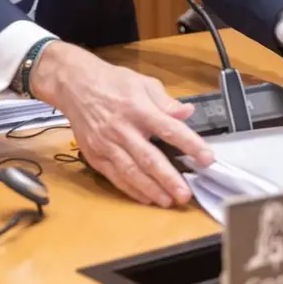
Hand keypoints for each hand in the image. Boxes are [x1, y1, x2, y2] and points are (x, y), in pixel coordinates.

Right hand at [31, 41, 213, 207]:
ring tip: (168, 201)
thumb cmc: (113, 82)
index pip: (169, 129)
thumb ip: (166, 101)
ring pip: (131, 172)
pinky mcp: (94, 155)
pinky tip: (146, 197)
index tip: (207, 158)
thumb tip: (187, 112)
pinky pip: (115, 176)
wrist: (75, 84)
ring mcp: (106, 144)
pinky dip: (131, 189)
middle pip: (148, 158)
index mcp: (138, 108)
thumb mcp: (143, 82)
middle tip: (185, 194)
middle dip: (168, 178)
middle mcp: (122, 128)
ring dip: (151, 189)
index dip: (190, 145)